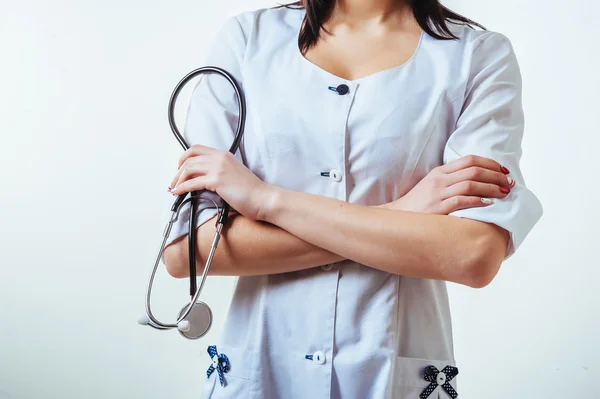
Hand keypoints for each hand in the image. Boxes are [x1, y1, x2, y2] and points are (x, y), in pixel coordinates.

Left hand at [168, 145, 272, 219]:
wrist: (263, 198)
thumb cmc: (252, 191)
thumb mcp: (234, 173)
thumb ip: (220, 171)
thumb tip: (204, 179)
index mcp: (224, 155)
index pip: (197, 149)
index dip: (184, 157)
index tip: (180, 168)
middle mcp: (220, 158)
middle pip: (189, 158)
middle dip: (178, 170)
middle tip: (174, 181)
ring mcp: (218, 168)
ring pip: (188, 168)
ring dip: (177, 179)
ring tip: (174, 188)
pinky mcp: (217, 180)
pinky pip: (192, 183)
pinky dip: (181, 188)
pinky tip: (178, 192)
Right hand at [383, 155, 514, 213]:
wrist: (398, 217)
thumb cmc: (418, 205)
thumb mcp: (432, 186)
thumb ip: (451, 180)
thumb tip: (476, 180)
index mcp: (440, 172)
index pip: (469, 160)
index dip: (490, 163)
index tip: (504, 170)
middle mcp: (440, 180)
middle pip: (474, 170)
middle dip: (496, 175)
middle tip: (509, 182)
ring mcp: (438, 194)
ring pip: (471, 184)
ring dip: (492, 187)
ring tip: (504, 193)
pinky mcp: (438, 209)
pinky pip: (462, 201)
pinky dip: (478, 200)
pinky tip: (489, 203)